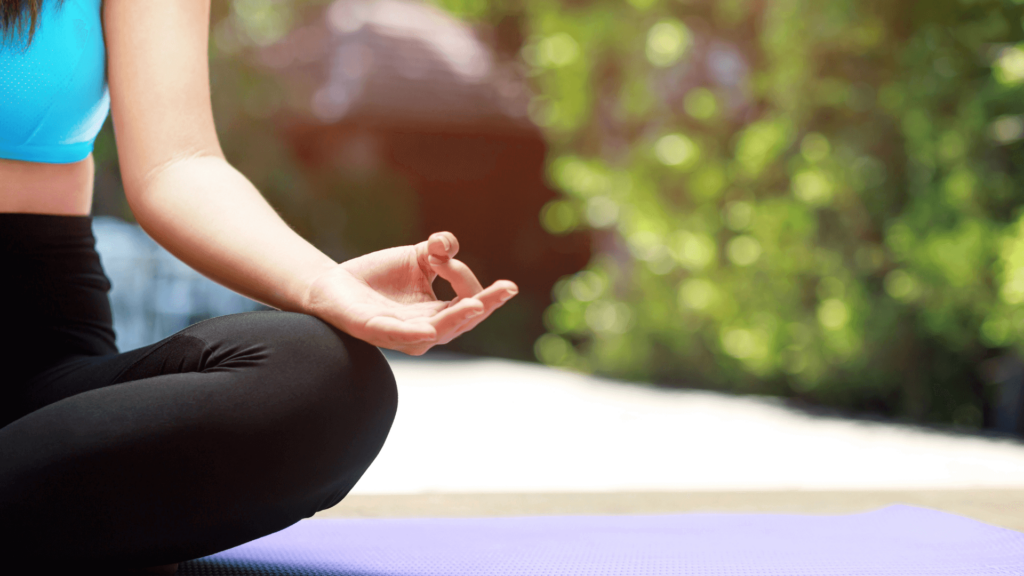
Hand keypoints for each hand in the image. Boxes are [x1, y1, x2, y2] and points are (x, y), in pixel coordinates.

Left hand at [304, 232, 518, 354]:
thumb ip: (440, 249)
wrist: (333, 284)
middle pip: (462, 321)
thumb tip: (447, 245)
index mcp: (438, 314)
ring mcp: (400, 333)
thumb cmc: (380, 276)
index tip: (476, 269)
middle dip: (485, 305)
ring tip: (477, 304)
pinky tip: (430, 330)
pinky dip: (414, 333)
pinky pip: (397, 335)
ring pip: (436, 331)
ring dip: (457, 318)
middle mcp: (424, 329)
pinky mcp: (373, 330)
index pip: (468, 302)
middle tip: (505, 290)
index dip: (475, 285)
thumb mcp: (417, 256)